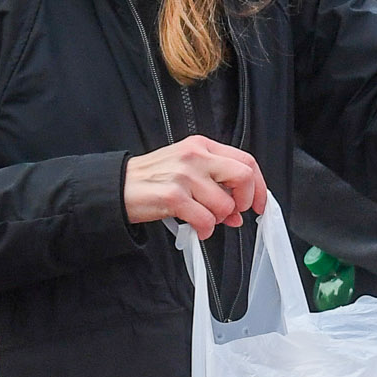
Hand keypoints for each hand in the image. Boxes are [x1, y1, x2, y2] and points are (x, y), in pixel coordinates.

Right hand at [124, 135, 266, 238]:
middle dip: (245, 201)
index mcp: (202, 146)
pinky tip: (195, 228)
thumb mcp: (187, 171)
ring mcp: (184, 175)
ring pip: (225, 204)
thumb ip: (216, 185)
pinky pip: (206, 220)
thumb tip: (239, 212)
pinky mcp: (173, 196)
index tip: (260, 204)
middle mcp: (195, 156)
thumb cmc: (153, 179)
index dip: (259, 186)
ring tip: (203, 219)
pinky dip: (205, 230)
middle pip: (243, 176)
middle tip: (234, 214)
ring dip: (218, 219)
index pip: (246, 160)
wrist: (117, 186)